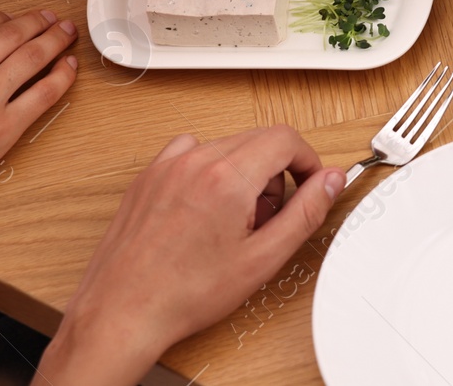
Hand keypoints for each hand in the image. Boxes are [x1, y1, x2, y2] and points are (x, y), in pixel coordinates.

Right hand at [0, 10, 76, 217]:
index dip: (4, 16)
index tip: (13, 18)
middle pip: (14, 33)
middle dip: (37, 21)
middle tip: (49, 18)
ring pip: (34, 55)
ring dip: (55, 39)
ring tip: (65, 33)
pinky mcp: (4, 127)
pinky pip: (44, 92)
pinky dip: (62, 75)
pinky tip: (69, 66)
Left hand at [35, 127, 343, 385]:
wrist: (122, 312)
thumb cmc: (183, 294)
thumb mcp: (262, 259)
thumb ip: (305, 212)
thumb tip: (330, 181)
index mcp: (227, 178)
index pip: (285, 139)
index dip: (307, 160)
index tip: (308, 184)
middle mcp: (195, 162)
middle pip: (258, 139)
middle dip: (277, 172)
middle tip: (269, 216)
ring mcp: (167, 166)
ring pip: (227, 146)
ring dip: (243, 172)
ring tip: (235, 219)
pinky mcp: (148, 176)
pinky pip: (192, 153)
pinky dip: (208, 171)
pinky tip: (205, 208)